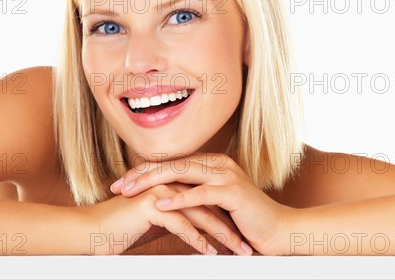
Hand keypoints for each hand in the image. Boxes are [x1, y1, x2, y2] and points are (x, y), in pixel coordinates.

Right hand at [80, 182, 251, 254]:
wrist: (96, 231)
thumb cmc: (126, 228)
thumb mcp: (160, 223)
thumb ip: (180, 218)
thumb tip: (201, 229)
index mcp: (174, 184)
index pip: (209, 201)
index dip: (227, 219)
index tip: (244, 237)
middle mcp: (170, 183)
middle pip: (210, 205)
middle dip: (231, 227)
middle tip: (247, 246)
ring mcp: (161, 191)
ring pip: (200, 213)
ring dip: (220, 234)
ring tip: (235, 251)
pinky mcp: (151, 205)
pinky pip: (180, 223)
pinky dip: (196, 239)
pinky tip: (208, 252)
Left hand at [110, 152, 293, 254]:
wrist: (277, 231)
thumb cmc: (243, 221)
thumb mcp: (212, 205)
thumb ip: (192, 196)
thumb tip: (162, 198)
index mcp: (211, 163)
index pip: (171, 163)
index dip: (144, 171)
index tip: (121, 181)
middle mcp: (217, 164)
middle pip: (171, 165)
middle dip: (141, 174)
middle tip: (117, 185)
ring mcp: (226, 175)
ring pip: (182, 174)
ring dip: (153, 182)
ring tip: (130, 191)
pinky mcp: (234, 192)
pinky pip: (201, 194)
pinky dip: (179, 199)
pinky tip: (160, 203)